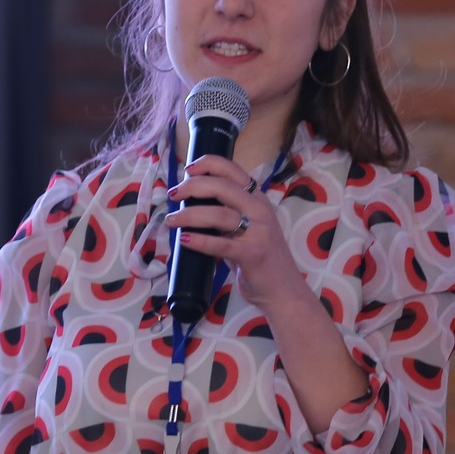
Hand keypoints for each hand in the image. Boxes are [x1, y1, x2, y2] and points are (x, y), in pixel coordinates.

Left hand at [168, 154, 306, 308]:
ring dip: (189, 215)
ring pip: (218, 214)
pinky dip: (200, 241)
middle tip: (174, 195)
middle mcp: (260, 211)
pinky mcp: (252, 254)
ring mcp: (258, 232)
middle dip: (192, 186)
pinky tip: (184, 240)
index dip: (209, 164)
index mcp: (258, 200)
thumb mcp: (248, 228)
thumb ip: (228, 214)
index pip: (234, 170)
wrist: (282, 290)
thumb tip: (192, 204)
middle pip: (222, 187)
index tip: (188, 169)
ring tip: (172, 220)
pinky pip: (221, 244)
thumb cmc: (260, 259)